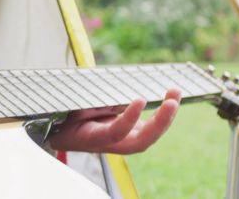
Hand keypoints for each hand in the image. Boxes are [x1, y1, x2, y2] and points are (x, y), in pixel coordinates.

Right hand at [47, 88, 180, 153]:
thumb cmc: (65, 119)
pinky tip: (170, 96)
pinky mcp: (131, 133)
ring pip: (150, 134)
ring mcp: (124, 140)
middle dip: (160, 122)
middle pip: (142, 141)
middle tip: (172, 101)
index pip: (116, 133)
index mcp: (94, 138)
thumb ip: (94, 105)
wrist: (64, 133)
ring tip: (174, 92)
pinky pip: (150, 126)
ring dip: (166, 115)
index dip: (128, 119)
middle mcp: (112, 145)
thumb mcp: (73, 108)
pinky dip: (162, 112)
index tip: (139, 99)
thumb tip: (118, 96)